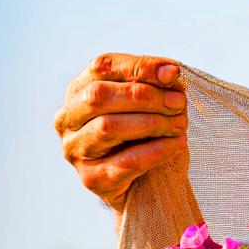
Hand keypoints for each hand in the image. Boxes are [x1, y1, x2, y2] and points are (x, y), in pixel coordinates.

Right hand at [54, 53, 188, 212]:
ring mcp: (75, 149)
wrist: (151, 182)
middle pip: (99, 96)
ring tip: (180, 124)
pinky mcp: (92, 178)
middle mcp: (68, 118)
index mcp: (80, 89)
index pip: (103, 66)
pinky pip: (125, 162)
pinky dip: (156, 150)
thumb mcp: (155, 102)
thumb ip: (159, 84)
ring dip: (152, 122)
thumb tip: (170, 72)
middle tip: (179, 102)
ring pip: (108, 127)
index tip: (174, 73)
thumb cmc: (150, 133)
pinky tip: (177, 144)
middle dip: (145, 96)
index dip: (139, 66)